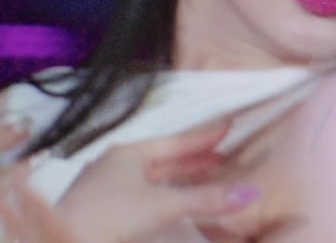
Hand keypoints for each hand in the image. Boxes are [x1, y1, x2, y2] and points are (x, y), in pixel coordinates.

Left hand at [48, 118, 263, 241]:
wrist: (60, 240)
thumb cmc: (109, 216)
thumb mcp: (163, 205)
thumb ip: (206, 200)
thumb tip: (252, 193)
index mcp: (129, 154)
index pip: (176, 141)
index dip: (204, 136)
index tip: (229, 126)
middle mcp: (116, 166)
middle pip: (164, 159)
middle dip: (194, 159)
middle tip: (225, 156)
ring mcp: (106, 189)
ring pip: (151, 178)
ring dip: (179, 179)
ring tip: (207, 178)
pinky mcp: (102, 211)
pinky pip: (142, 194)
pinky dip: (164, 194)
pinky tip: (174, 202)